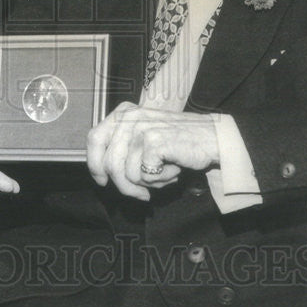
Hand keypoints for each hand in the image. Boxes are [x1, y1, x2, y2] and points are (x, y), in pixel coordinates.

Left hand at [86, 102, 218, 200]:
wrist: (212, 138)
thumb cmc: (179, 141)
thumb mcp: (144, 136)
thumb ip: (122, 148)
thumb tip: (101, 173)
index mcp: (124, 113)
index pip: (94, 139)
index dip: (95, 165)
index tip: (102, 180)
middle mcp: (130, 117)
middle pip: (109, 163)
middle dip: (124, 186)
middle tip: (140, 193)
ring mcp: (141, 128)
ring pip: (126, 174)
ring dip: (146, 183)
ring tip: (163, 174)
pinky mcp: (154, 141)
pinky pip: (144, 176)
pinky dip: (160, 180)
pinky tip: (172, 169)